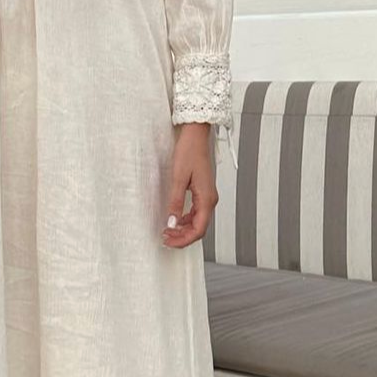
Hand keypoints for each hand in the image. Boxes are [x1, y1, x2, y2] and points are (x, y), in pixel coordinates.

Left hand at [162, 122, 217, 246]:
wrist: (196, 135)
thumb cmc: (189, 151)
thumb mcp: (178, 178)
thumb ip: (175, 202)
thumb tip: (171, 222)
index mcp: (207, 198)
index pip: (198, 230)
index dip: (184, 240)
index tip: (169, 242)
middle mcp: (210, 199)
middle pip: (199, 228)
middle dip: (183, 237)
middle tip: (165, 238)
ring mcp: (207, 196)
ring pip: (198, 221)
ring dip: (184, 229)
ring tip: (168, 230)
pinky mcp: (203, 191)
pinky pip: (196, 212)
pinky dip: (186, 219)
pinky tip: (175, 219)